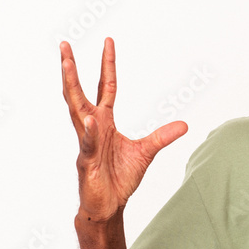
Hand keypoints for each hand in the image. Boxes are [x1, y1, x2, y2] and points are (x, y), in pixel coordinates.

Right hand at [60, 37, 187, 221]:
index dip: (107, 65)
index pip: (106, 87)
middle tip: (65, 45)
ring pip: (75, 111)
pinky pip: (87, 144)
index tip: (108, 42)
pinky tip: (91, 120)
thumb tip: (184, 125)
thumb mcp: (146, 152)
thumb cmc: (120, 178)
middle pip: (78, 92)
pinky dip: (90, 132)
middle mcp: (92, 128)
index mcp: (104, 122)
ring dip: (71, 87)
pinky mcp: (87, 162)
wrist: (109, 205)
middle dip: (71, 69)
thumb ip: (162, 137)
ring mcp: (86, 143)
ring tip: (67, 64)